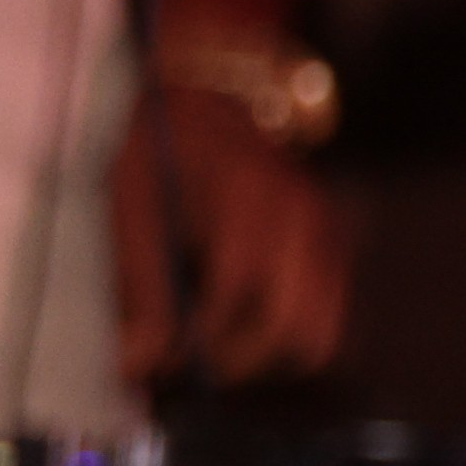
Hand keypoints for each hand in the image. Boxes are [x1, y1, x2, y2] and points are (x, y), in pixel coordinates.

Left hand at [114, 81, 346, 389]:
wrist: (215, 97)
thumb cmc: (164, 152)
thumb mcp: (131, 203)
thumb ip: (138, 283)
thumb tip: (137, 364)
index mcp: (249, 201)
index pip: (234, 299)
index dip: (192, 345)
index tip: (150, 365)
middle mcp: (304, 219)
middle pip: (293, 330)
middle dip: (235, 363)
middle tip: (185, 368)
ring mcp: (328, 233)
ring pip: (319, 334)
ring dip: (265, 357)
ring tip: (213, 350)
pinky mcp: (335, 246)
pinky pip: (324, 317)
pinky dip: (286, 338)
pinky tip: (238, 323)